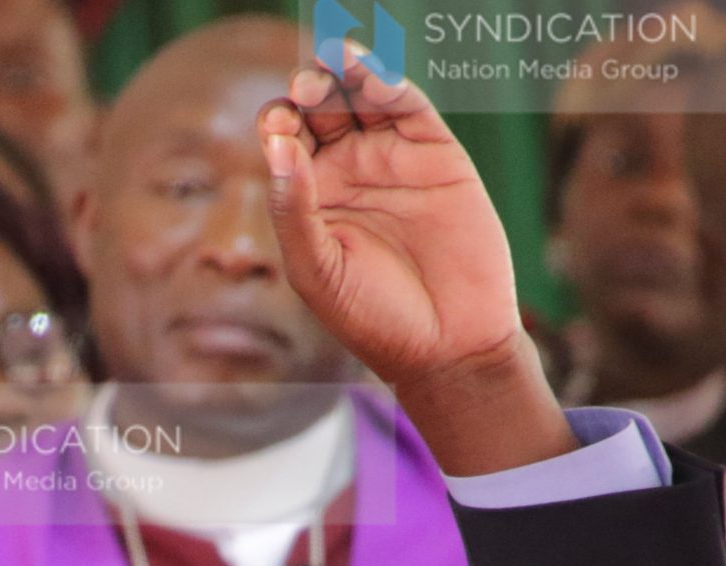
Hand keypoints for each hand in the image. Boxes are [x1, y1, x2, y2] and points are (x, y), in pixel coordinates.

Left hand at [260, 56, 572, 473]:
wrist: (448, 344)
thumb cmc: (372, 317)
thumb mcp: (318, 270)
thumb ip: (294, 210)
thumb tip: (277, 146)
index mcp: (310, 197)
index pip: (284, 142)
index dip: (277, 123)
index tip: (276, 126)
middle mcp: (348, 170)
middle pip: (320, 108)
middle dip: (308, 89)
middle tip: (303, 85)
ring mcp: (391, 158)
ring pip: (362, 98)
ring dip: (345, 74)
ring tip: (333, 61)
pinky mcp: (436, 153)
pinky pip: (409, 108)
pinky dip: (390, 86)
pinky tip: (372, 76)